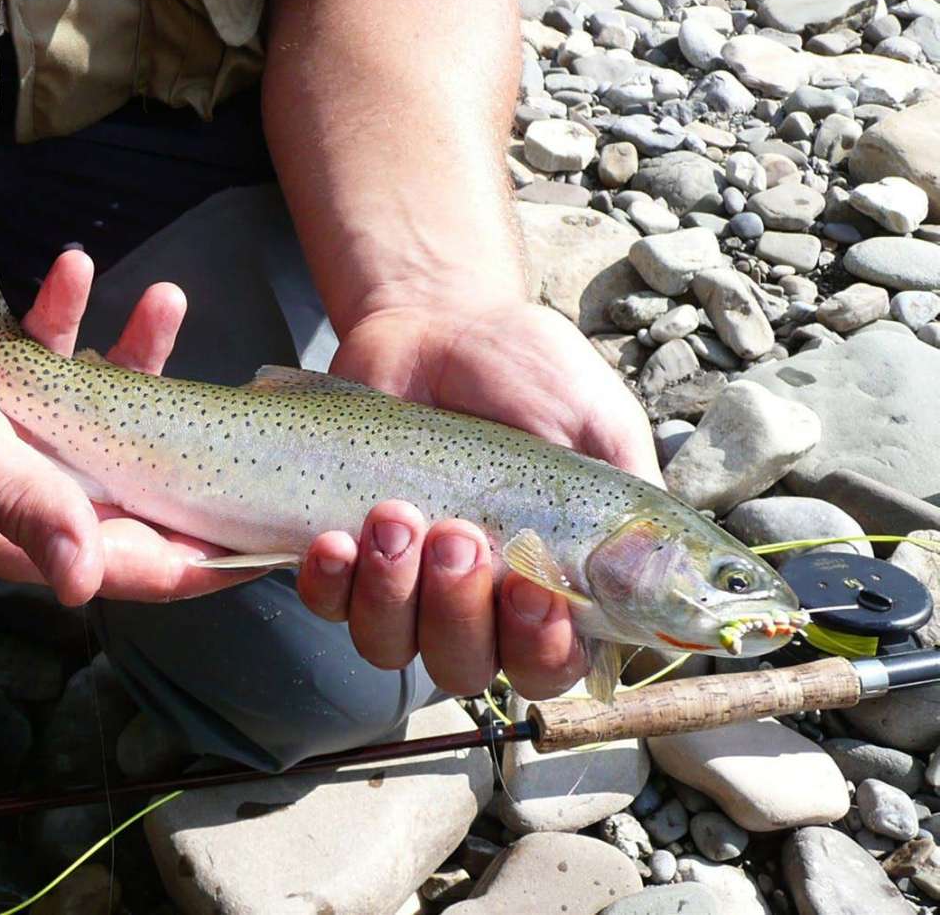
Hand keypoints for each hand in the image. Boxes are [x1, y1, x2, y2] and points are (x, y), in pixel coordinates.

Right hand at [0, 250, 252, 606]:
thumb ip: (23, 505)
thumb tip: (87, 585)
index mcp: (30, 533)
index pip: (145, 565)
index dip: (215, 553)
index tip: (281, 525)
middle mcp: (37, 500)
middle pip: (145, 490)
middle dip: (200, 445)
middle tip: (250, 394)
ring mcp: (23, 450)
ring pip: (111, 417)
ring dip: (140, 358)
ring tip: (166, 296)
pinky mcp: (3, 402)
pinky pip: (59, 367)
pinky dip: (72, 324)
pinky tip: (73, 269)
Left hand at [294, 299, 661, 698]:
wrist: (437, 320)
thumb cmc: (528, 373)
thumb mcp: (598, 426)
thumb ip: (631, 507)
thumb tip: (660, 582)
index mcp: (550, 586)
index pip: (549, 665)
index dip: (538, 649)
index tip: (531, 591)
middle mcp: (476, 602)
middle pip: (465, 666)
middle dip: (457, 610)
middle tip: (458, 532)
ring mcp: (405, 584)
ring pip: (391, 645)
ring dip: (391, 591)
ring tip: (396, 513)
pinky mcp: (345, 556)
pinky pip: (327, 604)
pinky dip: (330, 581)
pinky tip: (338, 539)